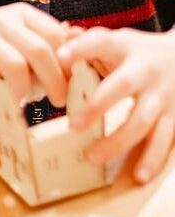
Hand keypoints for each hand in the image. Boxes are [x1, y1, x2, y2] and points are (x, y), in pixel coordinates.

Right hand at [0, 3, 68, 104]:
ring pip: (15, 67)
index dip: (70, 64)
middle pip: (40, 51)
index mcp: (20, 13)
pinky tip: (1, 100)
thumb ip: (46, 38)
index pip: (57, 36)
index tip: (74, 84)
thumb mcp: (16, 33)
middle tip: (59, 101)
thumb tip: (84, 40)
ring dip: (26, 91)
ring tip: (26, 101)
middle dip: (55, 82)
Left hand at [59, 28, 174, 182]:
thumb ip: (83, 44)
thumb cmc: (137, 52)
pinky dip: (152, 159)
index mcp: (124, 47)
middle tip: (73, 125)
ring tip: (93, 157)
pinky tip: (139, 175)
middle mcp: (144, 71)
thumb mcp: (114, 41)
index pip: (101, 42)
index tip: (60, 57)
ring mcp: (162, 96)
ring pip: (142, 120)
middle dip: (97, 106)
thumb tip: (53, 47)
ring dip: (119, 141)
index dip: (80, 48)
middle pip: (122, 87)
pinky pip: (164, 140)